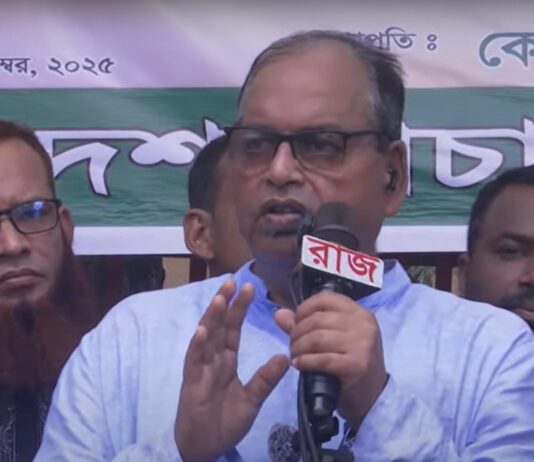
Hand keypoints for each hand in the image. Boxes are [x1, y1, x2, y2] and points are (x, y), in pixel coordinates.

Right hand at [175, 279, 289, 461]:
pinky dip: (198, 345)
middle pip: (219, 326)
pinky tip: (202, 331)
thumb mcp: (252, 399)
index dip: (239, 309)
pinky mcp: (191, 381)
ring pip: (206, 337)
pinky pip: (194, 360)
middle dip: (225, 304)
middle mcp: (213, 358)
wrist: (206, 446)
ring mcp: (201, 367)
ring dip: (211, 318)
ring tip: (220, 299)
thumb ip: (266, 379)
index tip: (249, 289)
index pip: (233, 329)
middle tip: (233, 281)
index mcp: (226, 360)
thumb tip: (285, 356)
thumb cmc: (226, 422)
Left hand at [275, 291, 386, 429]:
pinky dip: (305, 361)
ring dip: (298, 348)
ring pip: (317, 338)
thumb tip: (279, 314)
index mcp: (359, 313)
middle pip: (317, 319)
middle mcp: (363, 325)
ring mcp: (362, 344)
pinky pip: (322, 359)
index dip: (304, 309)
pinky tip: (299, 365)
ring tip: (295, 356)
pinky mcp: (357, 365)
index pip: (325, 299)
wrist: (374, 397)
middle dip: (297, 333)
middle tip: (292, 346)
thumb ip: (306, 324)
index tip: (296, 323)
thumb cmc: (351, 364)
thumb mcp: (334, 339)